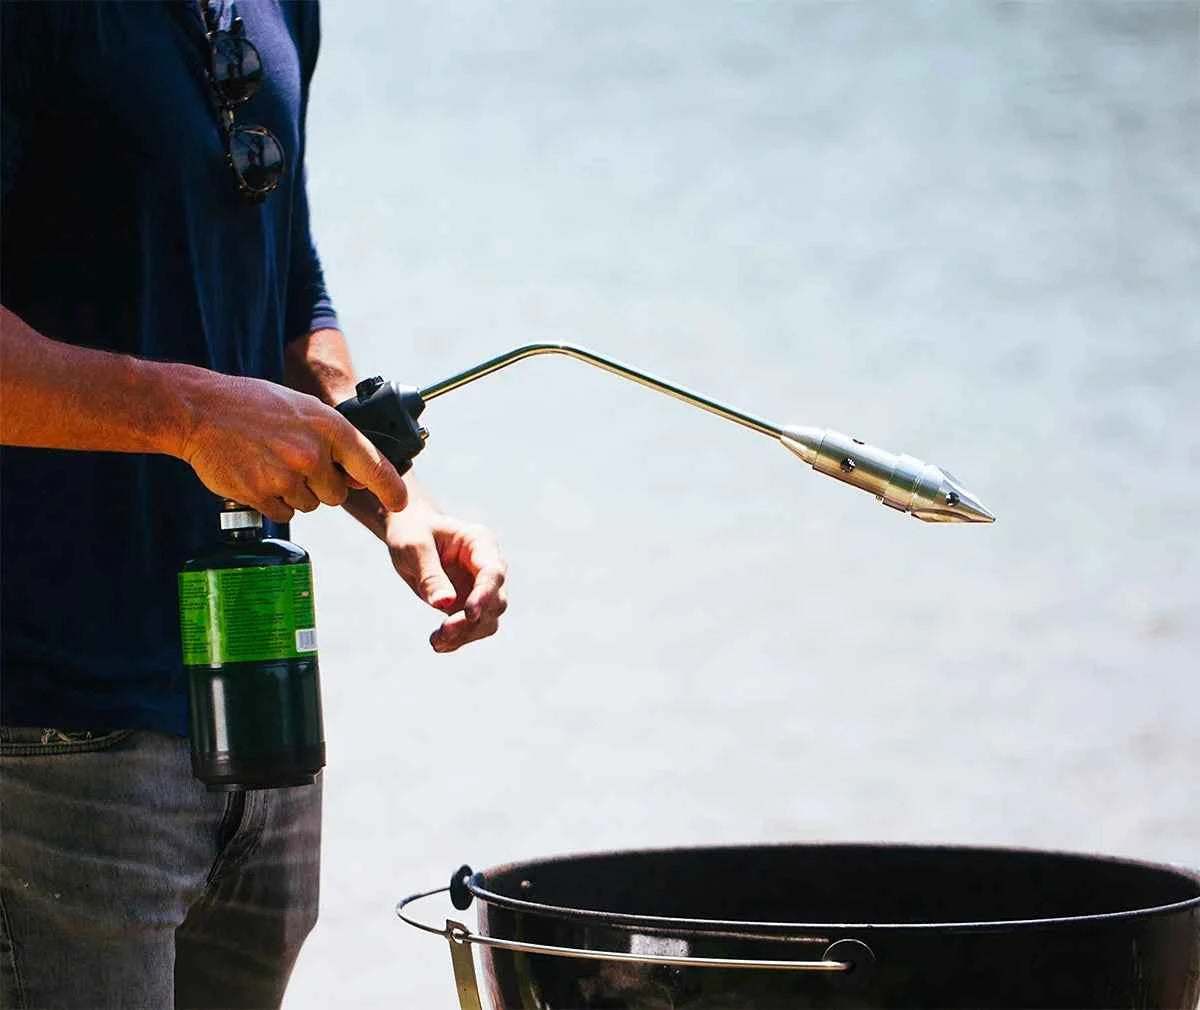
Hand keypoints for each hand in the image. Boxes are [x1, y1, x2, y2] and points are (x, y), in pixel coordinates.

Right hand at [178, 373, 407, 522]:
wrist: (201, 411)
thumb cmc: (255, 407)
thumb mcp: (304, 410)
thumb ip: (335, 442)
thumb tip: (359, 478)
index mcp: (329, 427)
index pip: (373, 465)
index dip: (391, 487)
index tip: (400, 501)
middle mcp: (312, 454)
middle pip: (338, 493)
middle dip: (324, 484)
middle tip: (296, 460)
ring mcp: (286, 477)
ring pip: (311, 504)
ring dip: (297, 492)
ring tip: (272, 462)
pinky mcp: (262, 495)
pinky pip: (284, 513)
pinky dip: (275, 501)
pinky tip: (259, 474)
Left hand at [385, 507, 507, 651]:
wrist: (408, 533)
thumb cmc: (412, 532)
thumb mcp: (415, 547)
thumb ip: (430, 574)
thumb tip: (445, 604)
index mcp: (480, 543)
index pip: (493, 572)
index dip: (485, 595)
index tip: (470, 614)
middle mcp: (488, 567)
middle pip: (496, 601)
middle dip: (473, 621)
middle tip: (443, 631)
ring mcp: (481, 587)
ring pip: (488, 620)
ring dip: (466, 635)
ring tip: (436, 641)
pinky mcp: (469, 604)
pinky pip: (471, 629)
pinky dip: (457, 639)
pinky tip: (437, 643)